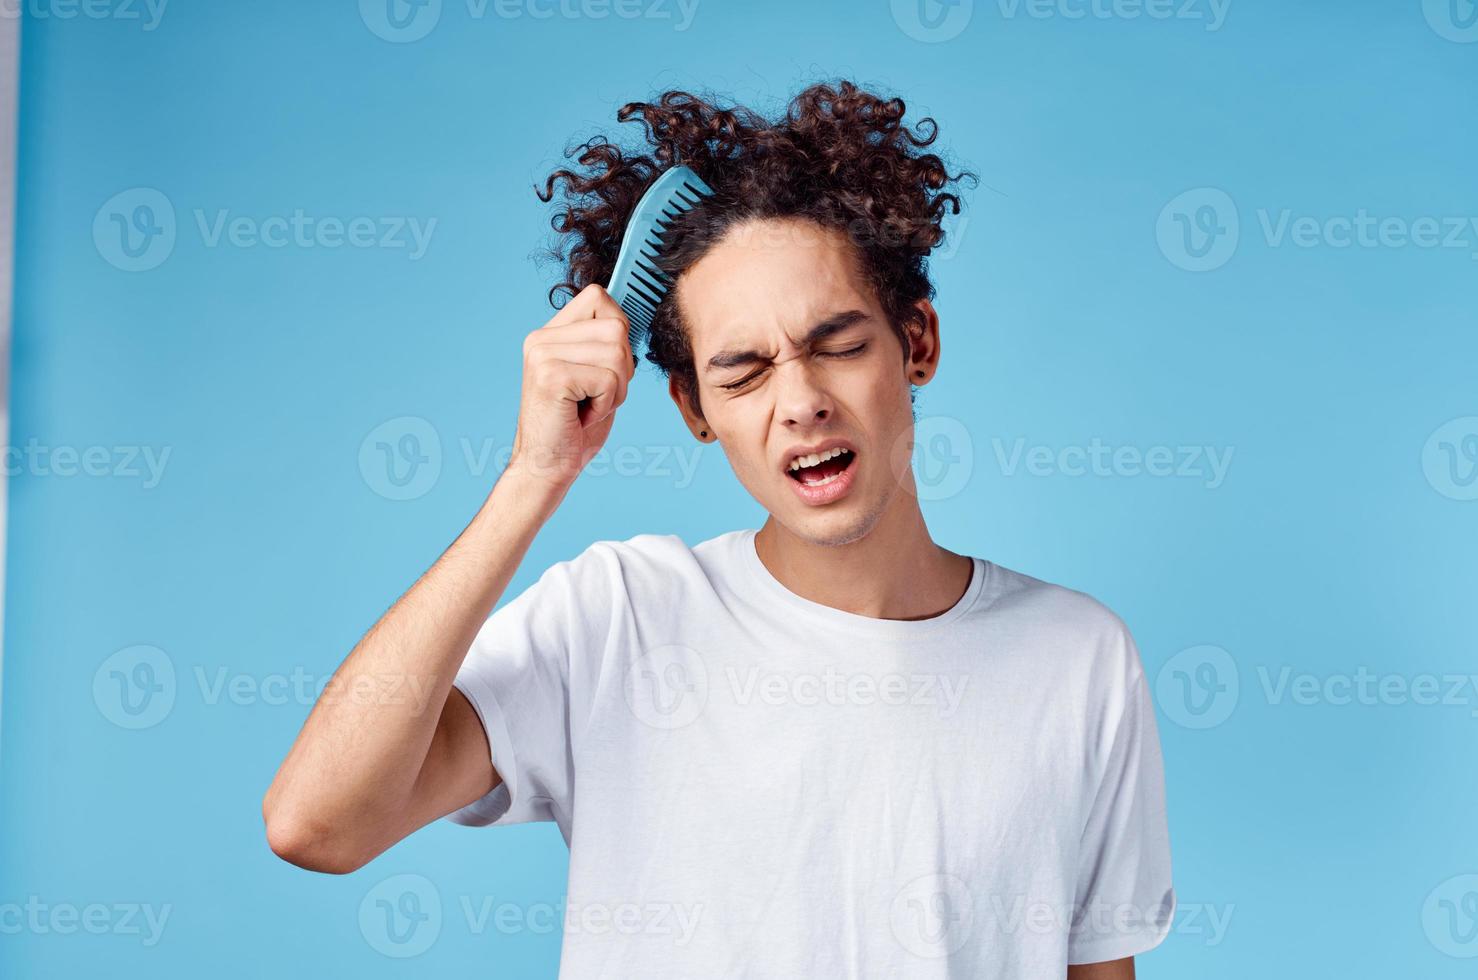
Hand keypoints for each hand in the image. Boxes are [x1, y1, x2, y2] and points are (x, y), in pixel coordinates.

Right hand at [506, 284, 635, 492]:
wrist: (546, 465)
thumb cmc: (574, 427)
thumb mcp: (594, 376)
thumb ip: (606, 344)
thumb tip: (632, 319)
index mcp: (550, 333)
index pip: (598, 297)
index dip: (618, 327)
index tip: (610, 363)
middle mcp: (541, 338)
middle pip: (616, 327)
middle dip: (622, 368)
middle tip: (597, 395)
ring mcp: (543, 354)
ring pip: (616, 354)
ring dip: (616, 389)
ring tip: (589, 406)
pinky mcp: (551, 376)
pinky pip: (608, 379)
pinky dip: (607, 403)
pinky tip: (583, 415)